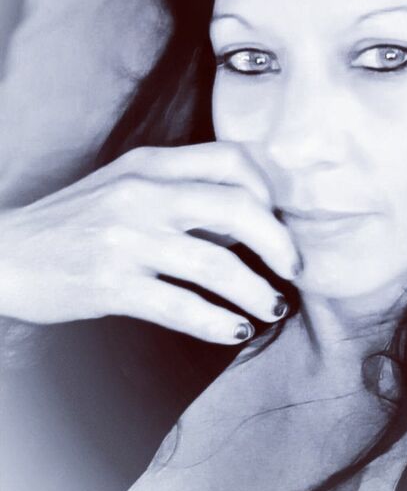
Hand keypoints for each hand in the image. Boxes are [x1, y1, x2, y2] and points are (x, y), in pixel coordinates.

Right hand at [0, 143, 299, 343]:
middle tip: (294, 271)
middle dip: (280, 243)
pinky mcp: (110, 284)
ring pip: (216, 263)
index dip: (269, 191)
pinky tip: (235, 330)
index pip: (233, 159)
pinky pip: (181, 306)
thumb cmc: (75, 221)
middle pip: (238, 207)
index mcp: (150, 165)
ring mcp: (126, 239)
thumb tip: (249, 220)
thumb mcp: (126, 187)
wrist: (2, 253)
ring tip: (272, 309)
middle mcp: (142, 194)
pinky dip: (218, 322)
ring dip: (256, 291)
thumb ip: (182, 192)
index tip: (280, 223)